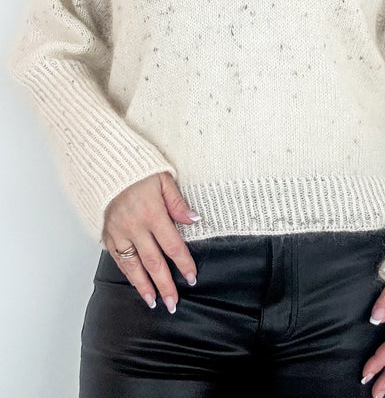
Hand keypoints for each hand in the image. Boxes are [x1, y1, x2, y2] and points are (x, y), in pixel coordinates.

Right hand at [101, 171, 201, 313]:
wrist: (105, 165)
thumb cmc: (138, 170)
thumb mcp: (163, 179)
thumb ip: (178, 202)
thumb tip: (194, 219)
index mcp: (152, 213)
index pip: (172, 245)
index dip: (183, 264)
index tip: (191, 278)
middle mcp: (134, 226)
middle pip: (153, 262)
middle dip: (165, 285)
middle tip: (173, 304)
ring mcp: (118, 232)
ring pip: (133, 266)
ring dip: (144, 287)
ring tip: (154, 302)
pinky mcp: (106, 234)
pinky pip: (118, 259)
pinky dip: (127, 274)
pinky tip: (136, 284)